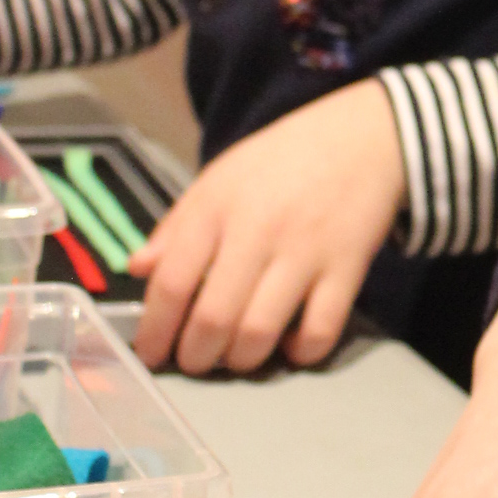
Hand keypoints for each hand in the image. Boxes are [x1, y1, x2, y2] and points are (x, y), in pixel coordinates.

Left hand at [131, 78, 405, 373]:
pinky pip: (319, 330)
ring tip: (237, 356)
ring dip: (241, 360)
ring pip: (261, 332)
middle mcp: (258, 230)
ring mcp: (305, 251)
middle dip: (195, 356)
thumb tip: (137, 269)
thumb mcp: (218, 178)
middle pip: (213, 318)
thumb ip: (176, 226)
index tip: (150, 354)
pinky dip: (300, 352)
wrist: (361, 136)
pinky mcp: (347, 267)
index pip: (171, 282)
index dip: (155, 330)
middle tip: (194, 361)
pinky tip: (290, 345)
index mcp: (217, 208)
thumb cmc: (282, 160)